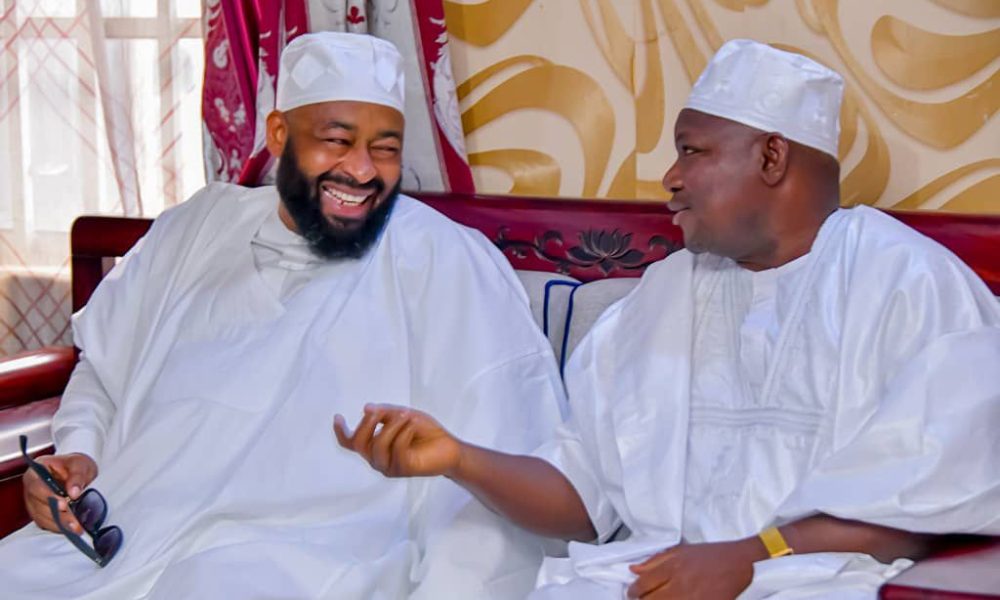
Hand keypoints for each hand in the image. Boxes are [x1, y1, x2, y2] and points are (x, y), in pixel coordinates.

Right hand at [22, 453, 97, 533]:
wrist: (77, 472)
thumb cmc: (75, 465)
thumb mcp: (80, 464)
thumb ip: (77, 476)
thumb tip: (74, 492)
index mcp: (36, 472)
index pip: (36, 486)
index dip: (48, 497)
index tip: (64, 505)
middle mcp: (31, 489)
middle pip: (39, 505)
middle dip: (58, 515)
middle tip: (75, 521)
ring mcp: (34, 503)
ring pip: (42, 518)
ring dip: (60, 524)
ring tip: (77, 527)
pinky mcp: (40, 514)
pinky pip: (47, 524)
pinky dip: (59, 527)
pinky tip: (72, 529)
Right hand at [334, 404, 462, 477]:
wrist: (450, 448)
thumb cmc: (426, 433)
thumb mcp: (403, 415)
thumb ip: (385, 413)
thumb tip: (367, 408)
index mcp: (375, 446)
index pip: (350, 443)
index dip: (340, 431)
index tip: (338, 416)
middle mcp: (378, 459)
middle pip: (358, 443)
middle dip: (367, 423)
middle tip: (384, 411)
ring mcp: (389, 466)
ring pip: (377, 445)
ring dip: (391, 426)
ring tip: (406, 416)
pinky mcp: (403, 469)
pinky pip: (397, 449)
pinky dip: (404, 433)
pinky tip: (413, 426)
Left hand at [627, 538, 763, 598]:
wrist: (741, 563)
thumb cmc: (711, 555)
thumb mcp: (681, 551)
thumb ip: (655, 561)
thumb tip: (634, 570)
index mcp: (673, 566)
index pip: (643, 584)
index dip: (633, 591)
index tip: (632, 593)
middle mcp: (680, 583)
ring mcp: (693, 598)